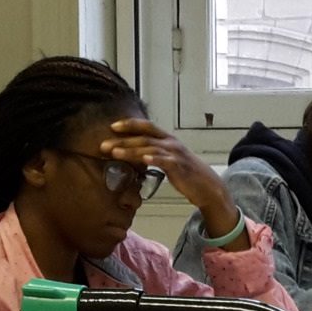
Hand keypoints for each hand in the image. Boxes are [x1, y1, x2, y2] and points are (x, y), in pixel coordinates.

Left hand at [100, 118, 242, 241]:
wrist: (207, 186)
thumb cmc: (186, 174)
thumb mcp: (168, 160)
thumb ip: (153, 154)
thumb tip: (134, 155)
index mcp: (167, 139)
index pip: (146, 127)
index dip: (129, 124)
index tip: (112, 126)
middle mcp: (170, 143)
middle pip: (143, 137)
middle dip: (122, 140)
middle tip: (104, 145)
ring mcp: (175, 154)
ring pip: (149, 148)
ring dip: (130, 150)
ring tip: (115, 152)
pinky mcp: (179, 167)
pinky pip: (164, 161)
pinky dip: (154, 158)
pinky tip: (144, 159)